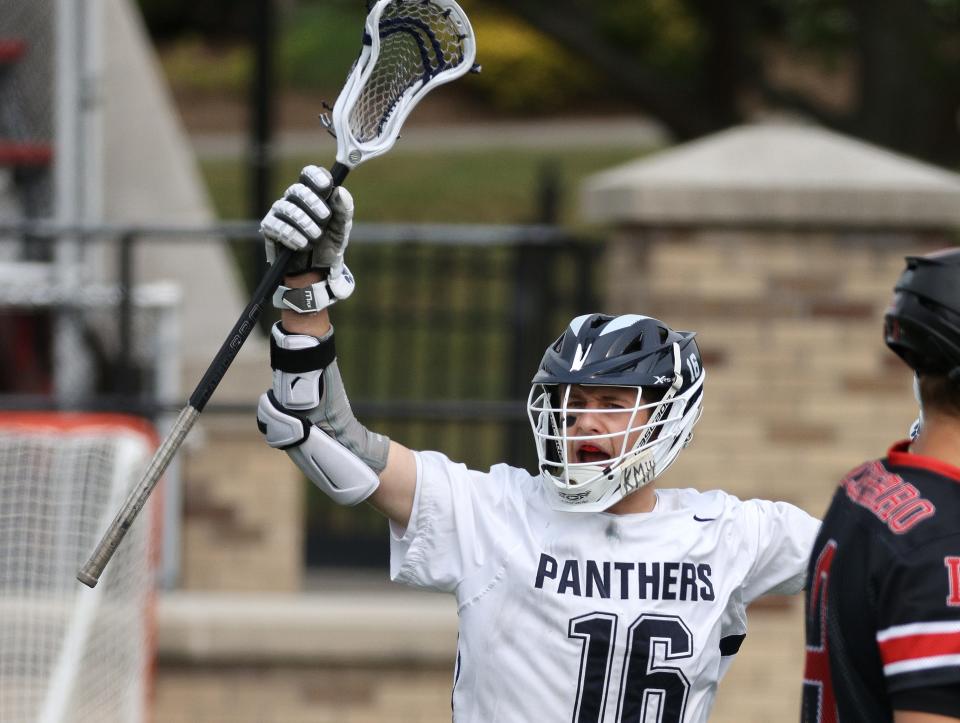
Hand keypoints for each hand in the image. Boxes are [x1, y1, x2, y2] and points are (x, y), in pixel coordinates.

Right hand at [260, 166, 354, 286]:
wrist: (317, 271)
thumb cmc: (328, 245)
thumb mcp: (341, 230)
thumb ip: (343, 211)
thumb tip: (340, 191)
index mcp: (313, 195)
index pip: (309, 174)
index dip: (315, 176)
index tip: (326, 186)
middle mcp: (294, 200)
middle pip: (296, 189)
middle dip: (312, 202)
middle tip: (325, 217)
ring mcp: (280, 213)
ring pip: (286, 208)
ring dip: (303, 222)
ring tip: (315, 237)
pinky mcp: (270, 229)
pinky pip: (275, 225)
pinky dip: (290, 234)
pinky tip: (301, 244)